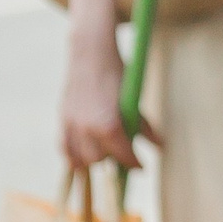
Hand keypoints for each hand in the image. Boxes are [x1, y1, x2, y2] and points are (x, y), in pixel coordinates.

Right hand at [61, 32, 152, 170]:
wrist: (90, 54)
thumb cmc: (117, 75)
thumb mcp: (134, 101)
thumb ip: (144, 126)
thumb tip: (160, 146)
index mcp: (107, 124)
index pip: (122, 154)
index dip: (134, 163)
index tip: (142, 168)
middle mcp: (86, 128)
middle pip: (100, 160)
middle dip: (114, 161)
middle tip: (126, 158)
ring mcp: (71, 124)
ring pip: (80, 158)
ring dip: (95, 161)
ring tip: (108, 158)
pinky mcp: (62, 119)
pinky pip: (64, 148)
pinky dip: (73, 157)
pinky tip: (82, 161)